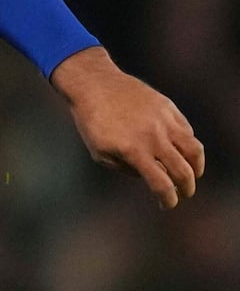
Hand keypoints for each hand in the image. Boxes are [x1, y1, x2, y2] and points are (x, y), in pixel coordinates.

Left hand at [51, 45, 204, 209]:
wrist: (95, 85)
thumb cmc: (93, 123)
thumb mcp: (101, 154)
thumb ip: (127, 169)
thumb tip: (152, 176)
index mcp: (134, 151)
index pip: (161, 184)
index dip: (168, 199)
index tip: (168, 204)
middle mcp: (153, 136)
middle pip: (182, 170)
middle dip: (186, 188)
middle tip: (184, 193)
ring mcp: (164, 120)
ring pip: (193, 149)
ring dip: (196, 167)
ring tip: (193, 174)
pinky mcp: (168, 107)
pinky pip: (186, 131)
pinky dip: (188, 145)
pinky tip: (182, 151)